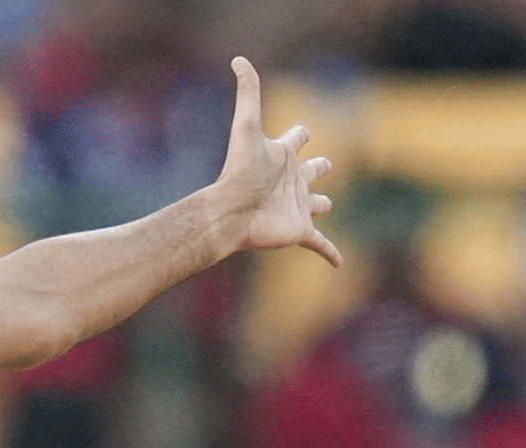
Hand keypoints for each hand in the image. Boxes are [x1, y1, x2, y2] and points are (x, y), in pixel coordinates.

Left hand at [217, 56, 340, 266]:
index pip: (296, 138)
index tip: (303, 131)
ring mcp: (296, 206)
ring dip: (321, 204)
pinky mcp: (299, 230)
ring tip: (323, 204)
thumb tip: (238, 59)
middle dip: (319, 167)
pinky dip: (330, 252)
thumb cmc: (239, 171)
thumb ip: (247, 92)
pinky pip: (320, 243)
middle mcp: (291, 180)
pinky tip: (340, 264)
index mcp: (282, 156)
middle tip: (325, 165)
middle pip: (312, 170)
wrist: (231, 213)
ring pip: (316, 203)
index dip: (300, 133)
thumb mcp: (247, 127)